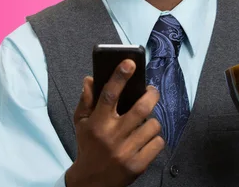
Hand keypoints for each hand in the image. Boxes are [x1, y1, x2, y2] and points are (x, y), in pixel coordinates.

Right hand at [65, 59, 164, 186]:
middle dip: (151, 95)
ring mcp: (126, 152)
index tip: (129, 63)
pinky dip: (155, 139)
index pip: (109, 94)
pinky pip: (158, 143)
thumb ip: (86, 100)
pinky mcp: (138, 165)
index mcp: (97, 123)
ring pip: (153, 125)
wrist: (90, 182)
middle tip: (152, 91)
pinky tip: (146, 139)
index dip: (120, 76)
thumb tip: (90, 79)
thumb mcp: (81, 123)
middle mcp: (112, 136)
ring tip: (144, 122)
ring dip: (152, 121)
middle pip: (140, 108)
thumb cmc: (88, 147)